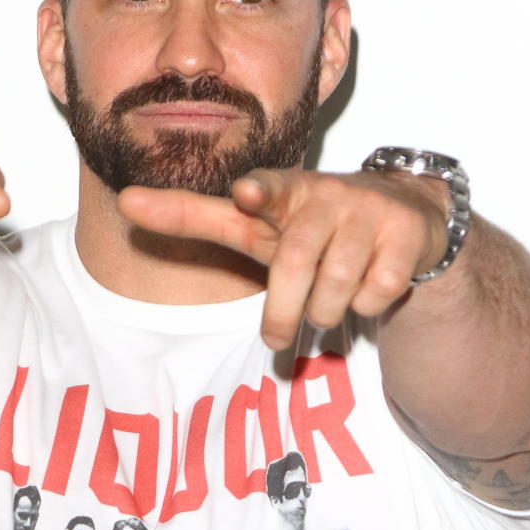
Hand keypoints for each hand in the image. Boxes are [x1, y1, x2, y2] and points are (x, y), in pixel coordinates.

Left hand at [118, 168, 446, 349]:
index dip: (259, 194)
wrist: (405, 217)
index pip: (267, 188)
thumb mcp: (258, 224)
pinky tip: (368, 286)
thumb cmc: (311, 226)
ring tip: (328, 300)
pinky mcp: (406, 234)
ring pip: (335, 288)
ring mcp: (369, 210)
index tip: (247, 195)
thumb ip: (197, 216)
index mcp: (283, 190)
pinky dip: (366, 306)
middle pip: (296, 263)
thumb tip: (124, 203)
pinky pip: (375, 294)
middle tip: (275, 340)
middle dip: (283, 313)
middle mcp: (326, 194)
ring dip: (325, 312)